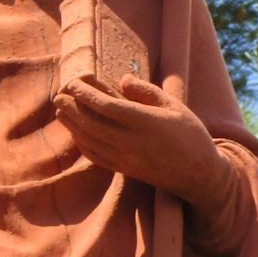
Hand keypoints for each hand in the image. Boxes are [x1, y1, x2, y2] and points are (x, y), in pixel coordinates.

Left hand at [53, 74, 233, 215]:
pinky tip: (76, 134)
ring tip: (60, 110)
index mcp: (146, 122)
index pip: (106, 106)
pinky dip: (83, 144)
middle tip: (58, 95)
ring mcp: (126, 159)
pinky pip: (97, 157)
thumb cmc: (190, 135)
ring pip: (91, 141)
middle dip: (72, 108)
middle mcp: (132, 142)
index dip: (86, 94)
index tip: (73, 83)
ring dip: (72, 125)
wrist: (199, 175)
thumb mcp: (174, 106)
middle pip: (92, 123)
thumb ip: (146, 92)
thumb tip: (121, 80)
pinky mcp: (125, 171)